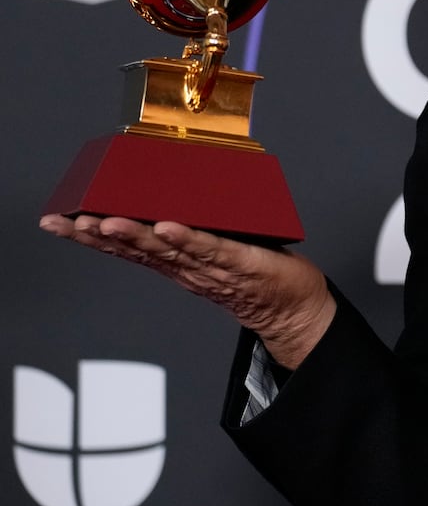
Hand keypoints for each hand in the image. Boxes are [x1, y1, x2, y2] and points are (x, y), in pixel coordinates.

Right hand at [39, 214, 334, 368]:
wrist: (292, 310)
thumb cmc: (254, 276)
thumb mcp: (213, 248)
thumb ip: (190, 229)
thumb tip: (167, 196)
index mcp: (175, 262)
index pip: (126, 247)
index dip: (90, 235)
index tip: (57, 220)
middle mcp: (186, 267)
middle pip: (136, 249)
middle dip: (98, 234)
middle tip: (67, 221)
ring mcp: (212, 267)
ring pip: (167, 250)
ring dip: (136, 236)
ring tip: (108, 221)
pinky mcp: (243, 263)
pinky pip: (213, 249)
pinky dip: (190, 239)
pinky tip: (169, 227)